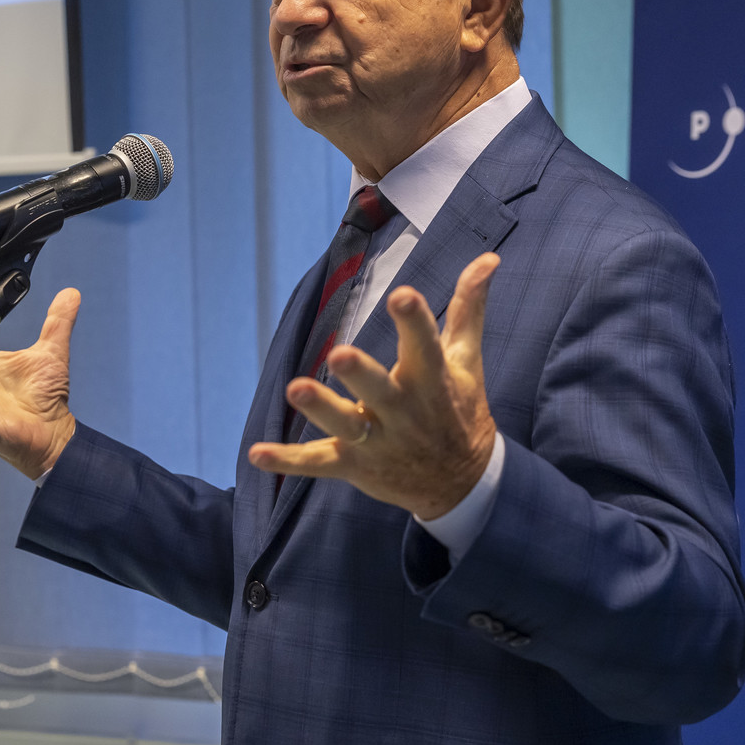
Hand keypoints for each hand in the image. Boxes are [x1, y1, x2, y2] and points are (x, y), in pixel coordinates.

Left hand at [248, 252, 499, 518]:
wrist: (461, 485)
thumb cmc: (459, 409)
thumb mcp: (466, 360)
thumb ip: (469, 307)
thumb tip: (489, 258)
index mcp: (432, 382)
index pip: (425, 347)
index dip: (414, 322)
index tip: (402, 295)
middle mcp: (403, 412)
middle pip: (380, 391)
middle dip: (360, 374)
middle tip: (339, 354)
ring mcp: (377, 441)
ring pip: (345, 425)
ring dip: (320, 409)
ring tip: (292, 389)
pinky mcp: (354, 465)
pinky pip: (317, 463)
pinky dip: (286, 461)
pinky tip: (256, 453)